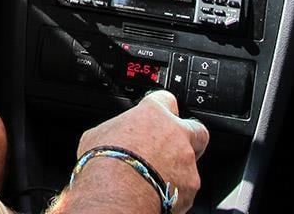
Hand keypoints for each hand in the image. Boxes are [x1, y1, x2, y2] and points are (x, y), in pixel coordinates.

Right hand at [59, 91, 207, 213]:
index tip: (157, 116)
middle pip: (195, 129)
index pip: (165, 99)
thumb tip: (111, 138)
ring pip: (191, 163)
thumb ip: (115, 131)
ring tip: (156, 179)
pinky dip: (176, 192)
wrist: (118, 191)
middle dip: (188, 139)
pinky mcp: (191, 186)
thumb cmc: (105, 160)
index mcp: (153, 113)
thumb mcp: (98, 134)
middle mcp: (176, 133)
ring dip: (178, 169)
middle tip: (172, 149)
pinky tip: (158, 194)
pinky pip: (187, 188)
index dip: (162, 108)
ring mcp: (186, 160)